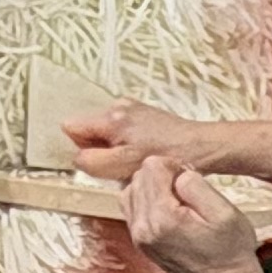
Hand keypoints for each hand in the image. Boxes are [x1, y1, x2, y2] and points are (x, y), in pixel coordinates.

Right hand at [64, 100, 211, 183]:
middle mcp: (117, 106)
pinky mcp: (144, 114)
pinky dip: (128, 144)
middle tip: (121, 164)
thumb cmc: (165, 156)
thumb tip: (76, 157)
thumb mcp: (123, 166)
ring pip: (106, 132)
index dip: (81, 148)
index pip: (71, 127)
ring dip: (114, 150)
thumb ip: (91, 161)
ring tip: (136, 160)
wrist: (200, 146)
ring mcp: (132, 108)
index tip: (101, 161)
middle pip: (89, 130)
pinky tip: (145, 153)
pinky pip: (122, 131)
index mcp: (109, 117)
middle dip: (99, 150)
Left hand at [124, 154, 264, 272]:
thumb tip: (176, 174)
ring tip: (179, 201)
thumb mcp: (224, 212)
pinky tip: (169, 210)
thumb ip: (195, 186)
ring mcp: (138, 236)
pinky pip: (132, 206)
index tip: (191, 182)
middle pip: (139, 176)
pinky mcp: (139, 241)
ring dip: (154, 188)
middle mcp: (143, 227)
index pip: (151, 167)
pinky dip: (148, 201)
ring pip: (132, 189)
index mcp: (162, 217)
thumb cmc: (231, 250)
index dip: (174, 166)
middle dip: (163, 177)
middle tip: (188, 193)